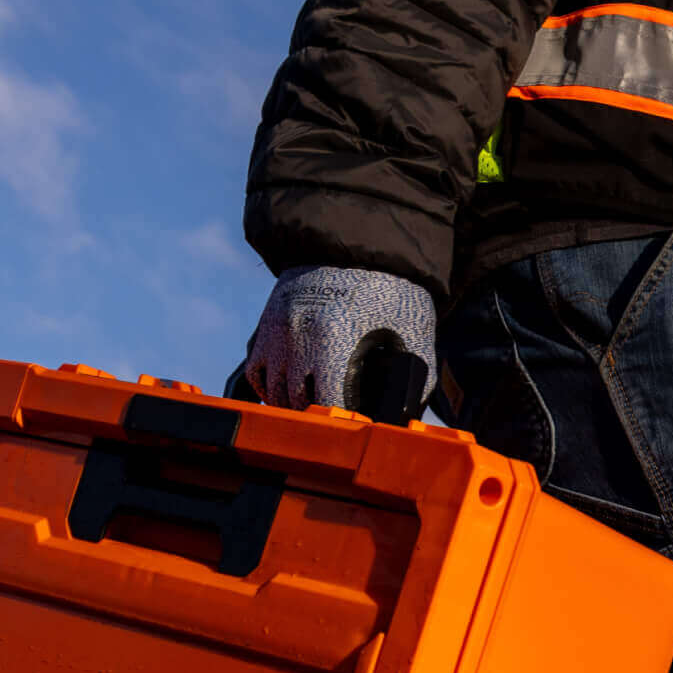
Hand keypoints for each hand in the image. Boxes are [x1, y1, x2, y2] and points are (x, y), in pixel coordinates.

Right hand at [242, 266, 438, 418]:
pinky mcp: (268, 322)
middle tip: (339, 427)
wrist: (359, 241)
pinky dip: (272, 388)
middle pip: (296, 403)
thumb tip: (405, 420)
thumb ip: (412, 381)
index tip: (355, 431)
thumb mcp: (414, 334)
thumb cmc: (394, 290)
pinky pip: (258, 371)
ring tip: (318, 416)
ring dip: (294, 408)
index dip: (342, 423)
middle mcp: (297, 336)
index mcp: (332, 341)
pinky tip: (293, 395)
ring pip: (274, 391)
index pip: (325, 404)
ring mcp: (277, 329)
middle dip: (318, 419)